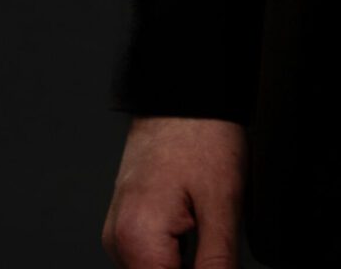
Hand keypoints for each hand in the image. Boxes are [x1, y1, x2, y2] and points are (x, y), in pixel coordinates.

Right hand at [100, 115, 246, 267]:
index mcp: (135, 240)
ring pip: (155, 268)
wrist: (185, 89)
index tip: (216, 262)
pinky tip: (194, 222)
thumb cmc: (201, 131)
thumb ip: (217, 262)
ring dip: (183, 261)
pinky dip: (174, 248)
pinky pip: (150, 252)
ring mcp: (120, 229)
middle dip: (191, 267)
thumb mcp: (222, 203)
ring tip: (204, 222)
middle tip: (212, 234)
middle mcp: (118, 240)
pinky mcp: (128, 220)